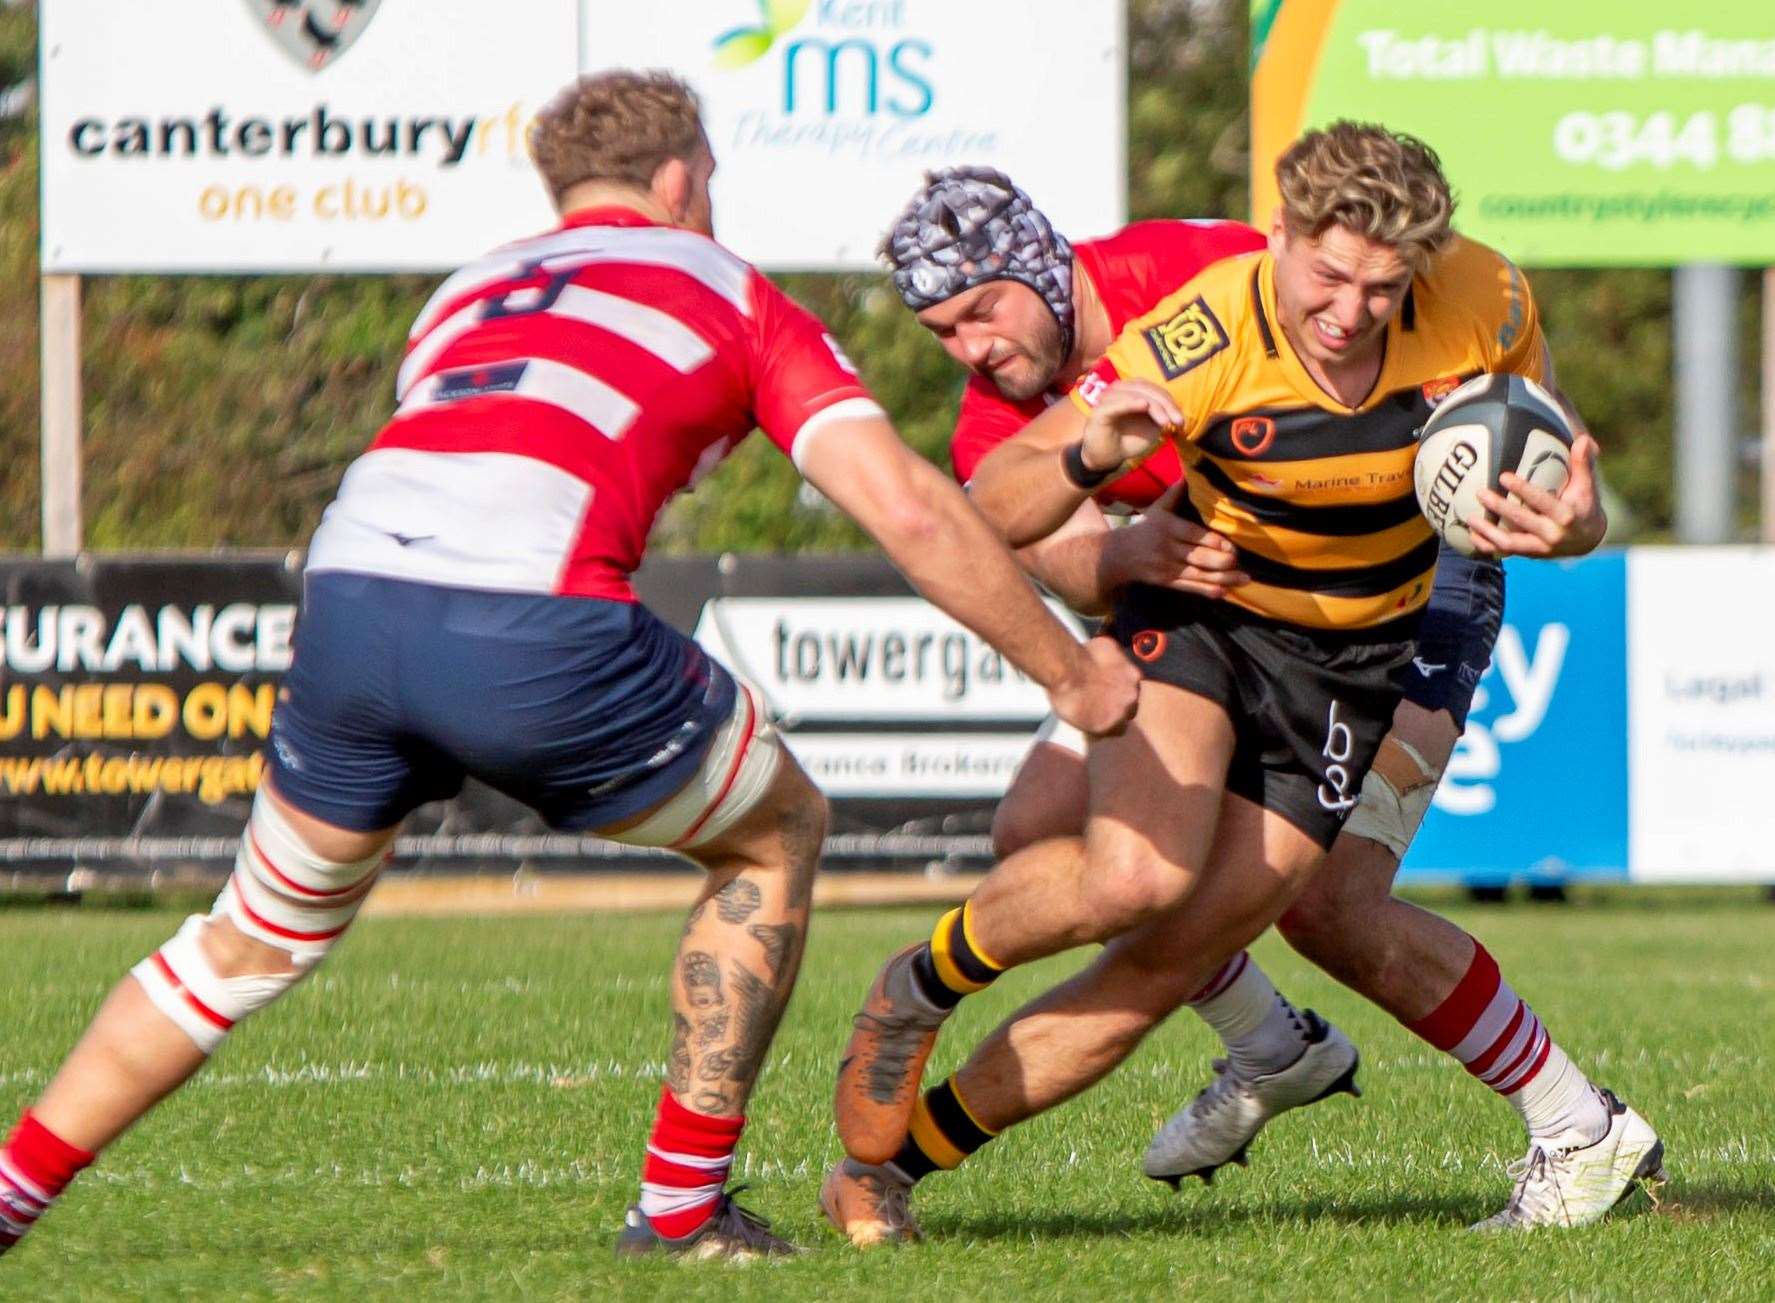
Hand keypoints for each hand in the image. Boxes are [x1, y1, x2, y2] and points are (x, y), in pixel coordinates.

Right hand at [1048, 636, 1140, 737]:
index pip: (1132, 690)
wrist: (1067, 670)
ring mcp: (1121, 712)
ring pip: (1119, 725)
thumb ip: (1114, 659)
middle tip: (1098, 707)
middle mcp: (1132, 694)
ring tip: (1090, 719)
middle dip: (1116, 708)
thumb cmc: (1080, 655)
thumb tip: (1109, 659)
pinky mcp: (1107, 726)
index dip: (1119, 693)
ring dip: (1108, 721)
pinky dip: (1096, 731)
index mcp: (1133, 675)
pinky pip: (1105, 734)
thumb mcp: (1106, 647)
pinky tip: (1085, 726)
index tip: (1107, 694)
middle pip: (1129, 708)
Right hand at [1079, 380, 1180, 473]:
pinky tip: (1144, 405)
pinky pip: (1116, 404)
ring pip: (1133, 394)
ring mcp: (1108, 398)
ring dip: (1153, 406)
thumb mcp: (1151, 428)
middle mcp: (1118, 390)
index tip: (1181, 422)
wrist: (1106, 458)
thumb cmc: (1128, 440)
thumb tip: (1175, 410)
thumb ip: (1162, 416)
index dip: (1170, 402)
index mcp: (1131, 390)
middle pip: (1145, 388)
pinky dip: (1130, 403)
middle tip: (1177, 422)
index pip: (1153, 389)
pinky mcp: (1099, 411)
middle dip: (1165, 404)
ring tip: (1165, 422)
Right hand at [1102, 482, 1247, 598]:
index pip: (1192, 535)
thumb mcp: (1157, 509)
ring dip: (1222, 579)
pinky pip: (1189, 587)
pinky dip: (1206, 590)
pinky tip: (1223, 592)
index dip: (1212, 542)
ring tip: (1244, 579)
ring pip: (1197, 575)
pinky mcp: (1166, 582)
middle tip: (1239, 561)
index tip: (1231, 546)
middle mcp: (1167, 548)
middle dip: (1220, 562)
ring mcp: (1167, 568)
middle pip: (1197, 557)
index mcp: (1167, 527)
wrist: (1118, 555)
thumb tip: (1190, 473)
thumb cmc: (1145, 528)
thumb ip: (1175, 494)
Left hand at [1469, 434, 1605, 558]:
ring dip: (1488, 532)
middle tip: (1480, 493)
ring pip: (1509, 543)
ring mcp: (1540, 547)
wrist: (1588, 540)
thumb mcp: (1587, 486)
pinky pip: (1505, 553)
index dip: (1522, 489)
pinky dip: (1487, 546)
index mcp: (1566, 515)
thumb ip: (1582, 463)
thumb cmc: (1584, 505)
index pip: (1541, 501)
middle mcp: (1552, 534)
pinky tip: (1471, 535)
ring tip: (1469, 518)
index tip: (1503, 476)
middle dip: (1499, 507)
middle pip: (1521, 521)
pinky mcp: (1530, 555)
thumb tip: (1583, 439)